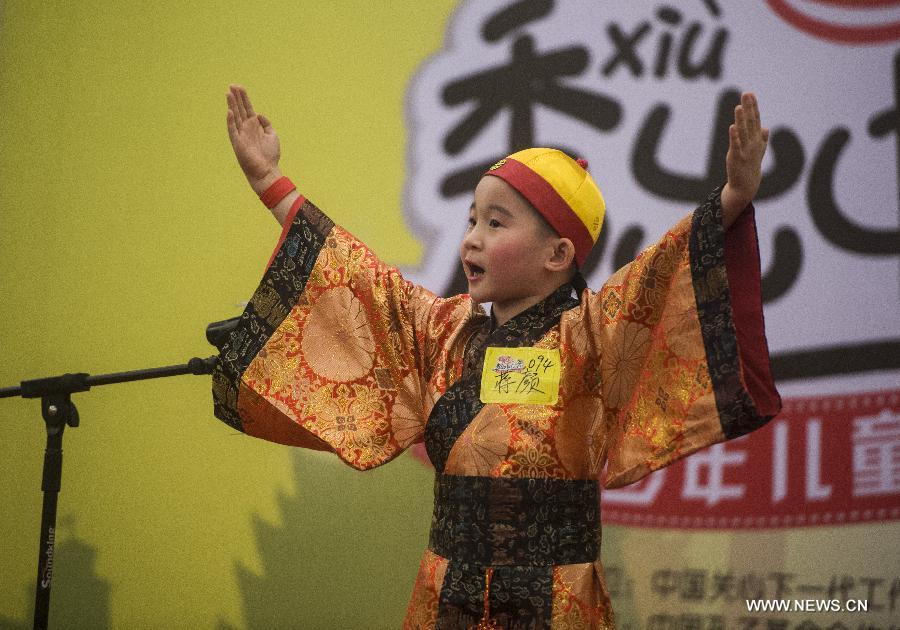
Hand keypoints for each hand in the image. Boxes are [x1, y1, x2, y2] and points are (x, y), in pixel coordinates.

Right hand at [226, 85, 281, 195]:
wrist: (267, 171)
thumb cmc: (270, 155)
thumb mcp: (272, 135)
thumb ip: (267, 124)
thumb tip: (259, 114)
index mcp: (254, 126)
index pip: (247, 108)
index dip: (243, 98)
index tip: (239, 87)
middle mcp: (246, 129)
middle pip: (239, 109)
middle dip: (236, 97)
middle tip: (232, 85)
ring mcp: (241, 135)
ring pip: (235, 117)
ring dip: (231, 105)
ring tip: (228, 93)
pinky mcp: (238, 143)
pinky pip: (233, 130)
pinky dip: (231, 121)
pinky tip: (229, 112)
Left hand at [721, 92, 769, 225]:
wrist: (747, 186)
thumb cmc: (751, 166)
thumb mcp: (758, 152)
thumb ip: (762, 139)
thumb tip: (766, 128)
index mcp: (757, 139)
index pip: (755, 119)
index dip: (753, 107)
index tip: (750, 94)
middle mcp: (753, 142)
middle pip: (751, 122)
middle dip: (749, 107)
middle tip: (746, 93)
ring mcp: (745, 150)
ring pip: (744, 131)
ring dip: (742, 119)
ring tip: (739, 106)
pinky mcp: (737, 157)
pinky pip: (736, 145)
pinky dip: (734, 136)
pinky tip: (732, 126)